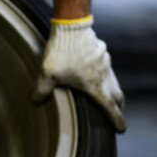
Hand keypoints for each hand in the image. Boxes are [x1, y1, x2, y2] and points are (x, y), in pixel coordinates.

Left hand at [33, 15, 125, 132]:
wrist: (72, 27)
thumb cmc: (61, 52)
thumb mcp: (47, 73)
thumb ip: (42, 89)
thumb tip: (35, 101)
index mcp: (94, 85)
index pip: (109, 107)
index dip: (116, 120)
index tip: (121, 129)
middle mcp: (104, 75)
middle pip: (117, 95)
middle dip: (118, 107)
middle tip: (117, 114)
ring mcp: (105, 63)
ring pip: (113, 81)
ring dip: (113, 91)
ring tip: (109, 97)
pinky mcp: (102, 52)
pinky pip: (107, 68)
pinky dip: (106, 76)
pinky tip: (98, 74)